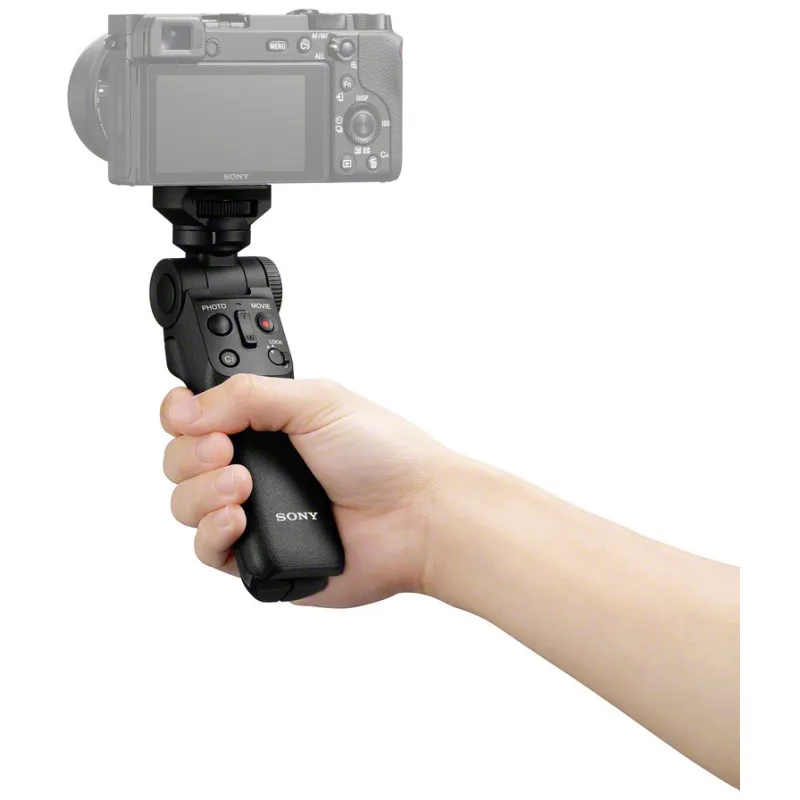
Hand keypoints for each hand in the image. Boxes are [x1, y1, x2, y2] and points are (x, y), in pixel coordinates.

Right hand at [161, 375, 450, 606]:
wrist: (418, 516)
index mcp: (268, 424)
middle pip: (181, 460)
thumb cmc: (384, 454)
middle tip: (226, 450)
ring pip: (185, 505)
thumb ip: (246, 395)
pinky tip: (239, 520)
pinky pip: (207, 551)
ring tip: (243, 487)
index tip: (186, 414)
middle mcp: (257, 466)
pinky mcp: (260, 557)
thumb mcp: (316, 400)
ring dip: (201, 492)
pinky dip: (212, 534)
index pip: (198, 416)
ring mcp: (257, 513)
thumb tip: (185, 407)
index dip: (182, 414)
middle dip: (191, 453)